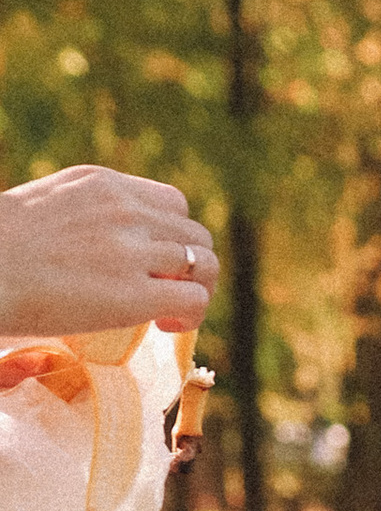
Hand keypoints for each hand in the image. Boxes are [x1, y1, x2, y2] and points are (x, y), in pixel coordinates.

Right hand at [0, 167, 219, 341]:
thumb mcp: (46, 210)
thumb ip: (84, 218)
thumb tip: (100, 251)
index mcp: (102, 183)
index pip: (171, 204)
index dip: (173, 237)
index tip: (153, 262)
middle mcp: (124, 209)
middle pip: (196, 234)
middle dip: (189, 267)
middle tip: (165, 294)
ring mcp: (132, 248)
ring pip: (205, 264)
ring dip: (197, 292)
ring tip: (169, 314)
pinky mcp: (135, 292)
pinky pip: (194, 299)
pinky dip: (192, 316)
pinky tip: (165, 327)